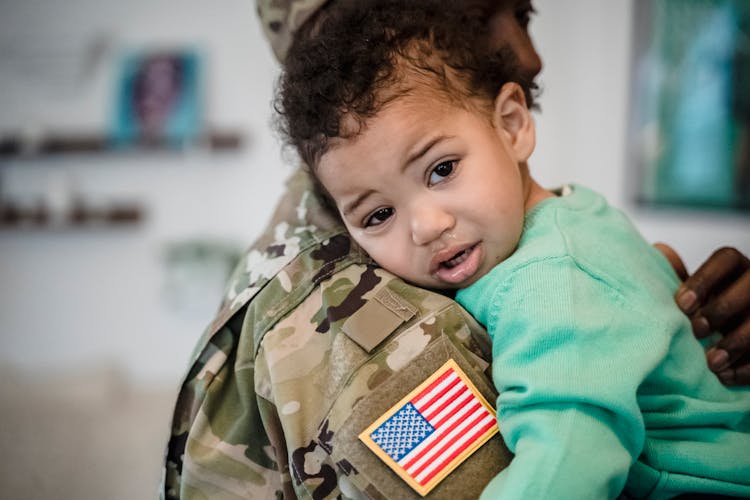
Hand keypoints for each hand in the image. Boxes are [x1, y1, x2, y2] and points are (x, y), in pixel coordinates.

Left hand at [674, 247, 749, 385]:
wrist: (715, 342)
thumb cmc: (696, 313)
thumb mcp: (687, 294)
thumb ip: (672, 274)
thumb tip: (658, 251)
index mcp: (735, 267)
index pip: (727, 259)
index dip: (704, 280)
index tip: (681, 305)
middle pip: (749, 287)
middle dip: (721, 310)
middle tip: (696, 331)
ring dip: (737, 342)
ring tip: (712, 362)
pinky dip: (747, 367)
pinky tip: (726, 377)